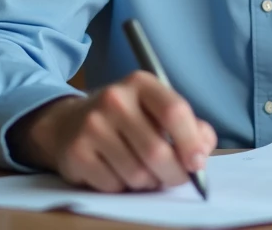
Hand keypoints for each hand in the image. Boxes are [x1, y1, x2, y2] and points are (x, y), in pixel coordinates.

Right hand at [7, 71, 217, 192]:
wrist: (69, 123)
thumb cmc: (126, 118)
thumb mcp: (157, 109)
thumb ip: (189, 126)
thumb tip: (202, 152)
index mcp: (141, 83)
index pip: (174, 111)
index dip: (191, 142)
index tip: (197, 162)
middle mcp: (114, 99)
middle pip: (156, 150)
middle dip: (173, 174)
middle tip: (175, 178)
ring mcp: (92, 125)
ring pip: (137, 174)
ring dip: (148, 182)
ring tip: (144, 172)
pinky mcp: (76, 153)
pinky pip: (113, 185)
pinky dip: (123, 187)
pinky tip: (118, 172)